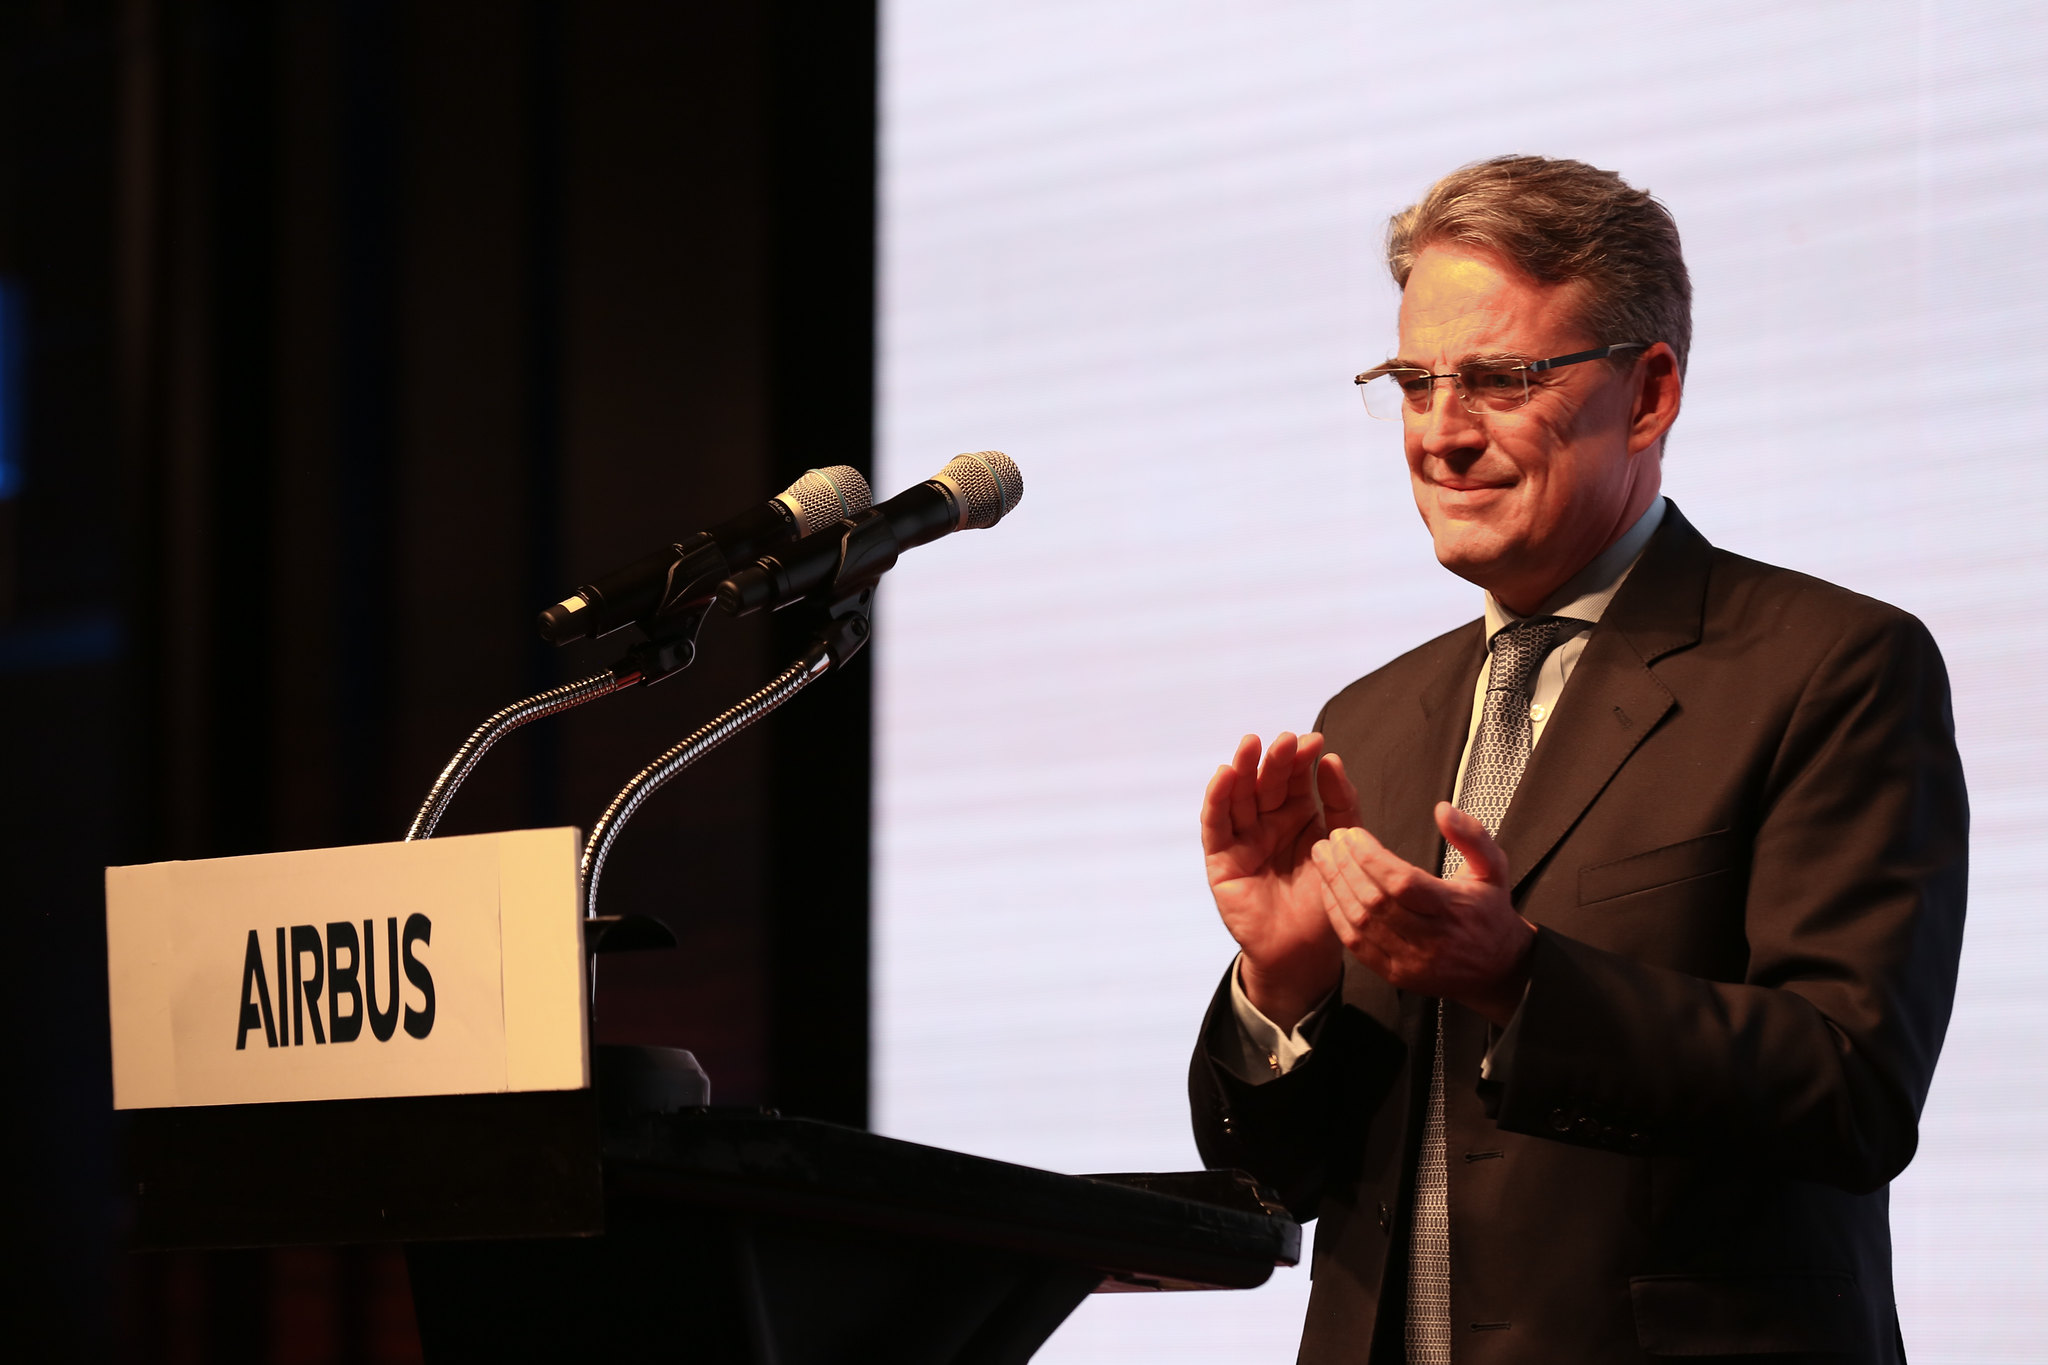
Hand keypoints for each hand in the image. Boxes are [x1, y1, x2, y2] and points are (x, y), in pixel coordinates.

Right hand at [1201, 732, 1359, 1029]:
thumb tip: (1332, 760)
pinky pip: (1216, 826)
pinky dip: (1217, 799)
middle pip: (1266, 783)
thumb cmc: (1326, 902)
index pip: (1295, 780)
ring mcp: (1242, 840)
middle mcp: (1266, 823)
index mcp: (1296, 817)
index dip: (1301, 760)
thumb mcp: (1342, 848)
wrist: (1306, 952)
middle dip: (1274, 760)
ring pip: (1238, 797)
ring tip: (1252, 744)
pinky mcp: (1221, 860)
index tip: (1315, 741)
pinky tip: (1225, 775)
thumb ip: (1341, 806)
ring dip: (1243, 769)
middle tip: (1286, 741)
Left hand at [1311, 802, 1535, 1025]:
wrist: (1500, 969)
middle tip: (1331, 840)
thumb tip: (1442, 809)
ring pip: (1361, 923)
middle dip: (1346, 866)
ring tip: (1324, 858)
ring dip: (1336, 887)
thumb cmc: (1490, 912)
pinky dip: (1338, 916)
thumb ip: (1471, 835)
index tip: (1352, 834)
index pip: (1402, 883)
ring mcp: (1412, 961)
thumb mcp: (1494, 867)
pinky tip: (1329, 890)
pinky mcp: (1397, 975)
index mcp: (1453, 908)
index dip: (1370, 857)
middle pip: (1376, 901)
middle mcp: (1432, 939)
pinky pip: (1357, 946)